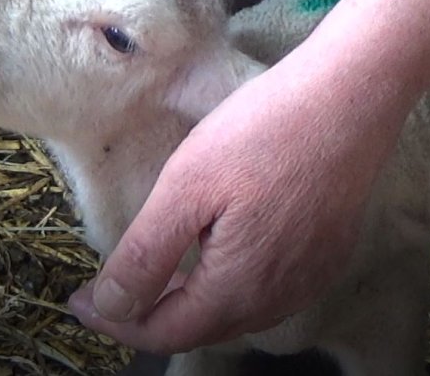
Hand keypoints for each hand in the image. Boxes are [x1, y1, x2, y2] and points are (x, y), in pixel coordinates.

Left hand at [66, 0, 429, 351]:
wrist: (350, 97)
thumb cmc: (262, 133)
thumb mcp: (185, 189)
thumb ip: (144, 257)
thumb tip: (107, 307)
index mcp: (237, 289)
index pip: (164, 332)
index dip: (116, 322)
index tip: (80, 300)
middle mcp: (278, 300)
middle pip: (200, 330)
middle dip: (146, 317)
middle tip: (106, 290)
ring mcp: (308, 280)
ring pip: (233, 315)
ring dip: (186, 305)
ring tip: (150, 277)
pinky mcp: (327, 257)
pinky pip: (265, 294)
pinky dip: (224, 290)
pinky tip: (210, 260)